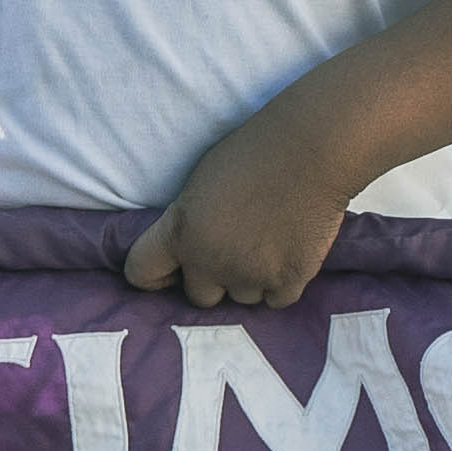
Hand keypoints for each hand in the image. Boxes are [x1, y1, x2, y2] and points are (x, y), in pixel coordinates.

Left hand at [122, 115, 356, 309]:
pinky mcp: (288, 281)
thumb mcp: (200, 181)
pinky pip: (276, 300)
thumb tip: (188, 249)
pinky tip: (288, 252)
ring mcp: (249, 275)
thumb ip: (187, 221)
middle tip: (234, 249)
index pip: (140, 273)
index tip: (171, 269)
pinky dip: (281, 283)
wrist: (312, 150)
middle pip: (199, 296)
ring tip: (268, 243)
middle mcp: (209, 261)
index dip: (154, 275)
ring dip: (250, 280)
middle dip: (213, 278)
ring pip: (242, 298)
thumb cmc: (254, 152)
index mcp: (180, 231)